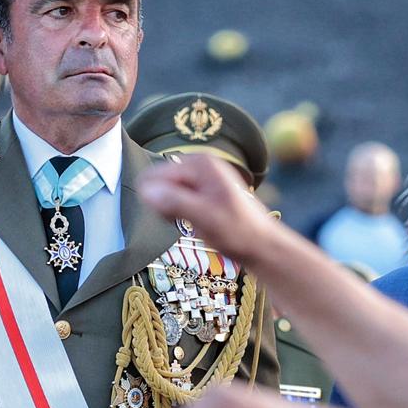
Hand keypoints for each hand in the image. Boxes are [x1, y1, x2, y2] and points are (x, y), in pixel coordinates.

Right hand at [140, 153, 277, 258]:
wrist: (262, 245)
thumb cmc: (238, 231)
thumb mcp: (205, 217)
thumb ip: (175, 202)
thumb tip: (145, 191)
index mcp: (200, 163)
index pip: (155, 176)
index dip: (159, 200)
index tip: (175, 217)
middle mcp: (199, 164)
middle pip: (159, 182)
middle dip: (166, 204)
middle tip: (189, 220)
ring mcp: (201, 176)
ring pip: (165, 192)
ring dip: (172, 211)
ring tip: (196, 221)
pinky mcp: (202, 189)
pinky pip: (176, 199)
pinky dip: (180, 213)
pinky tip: (197, 222)